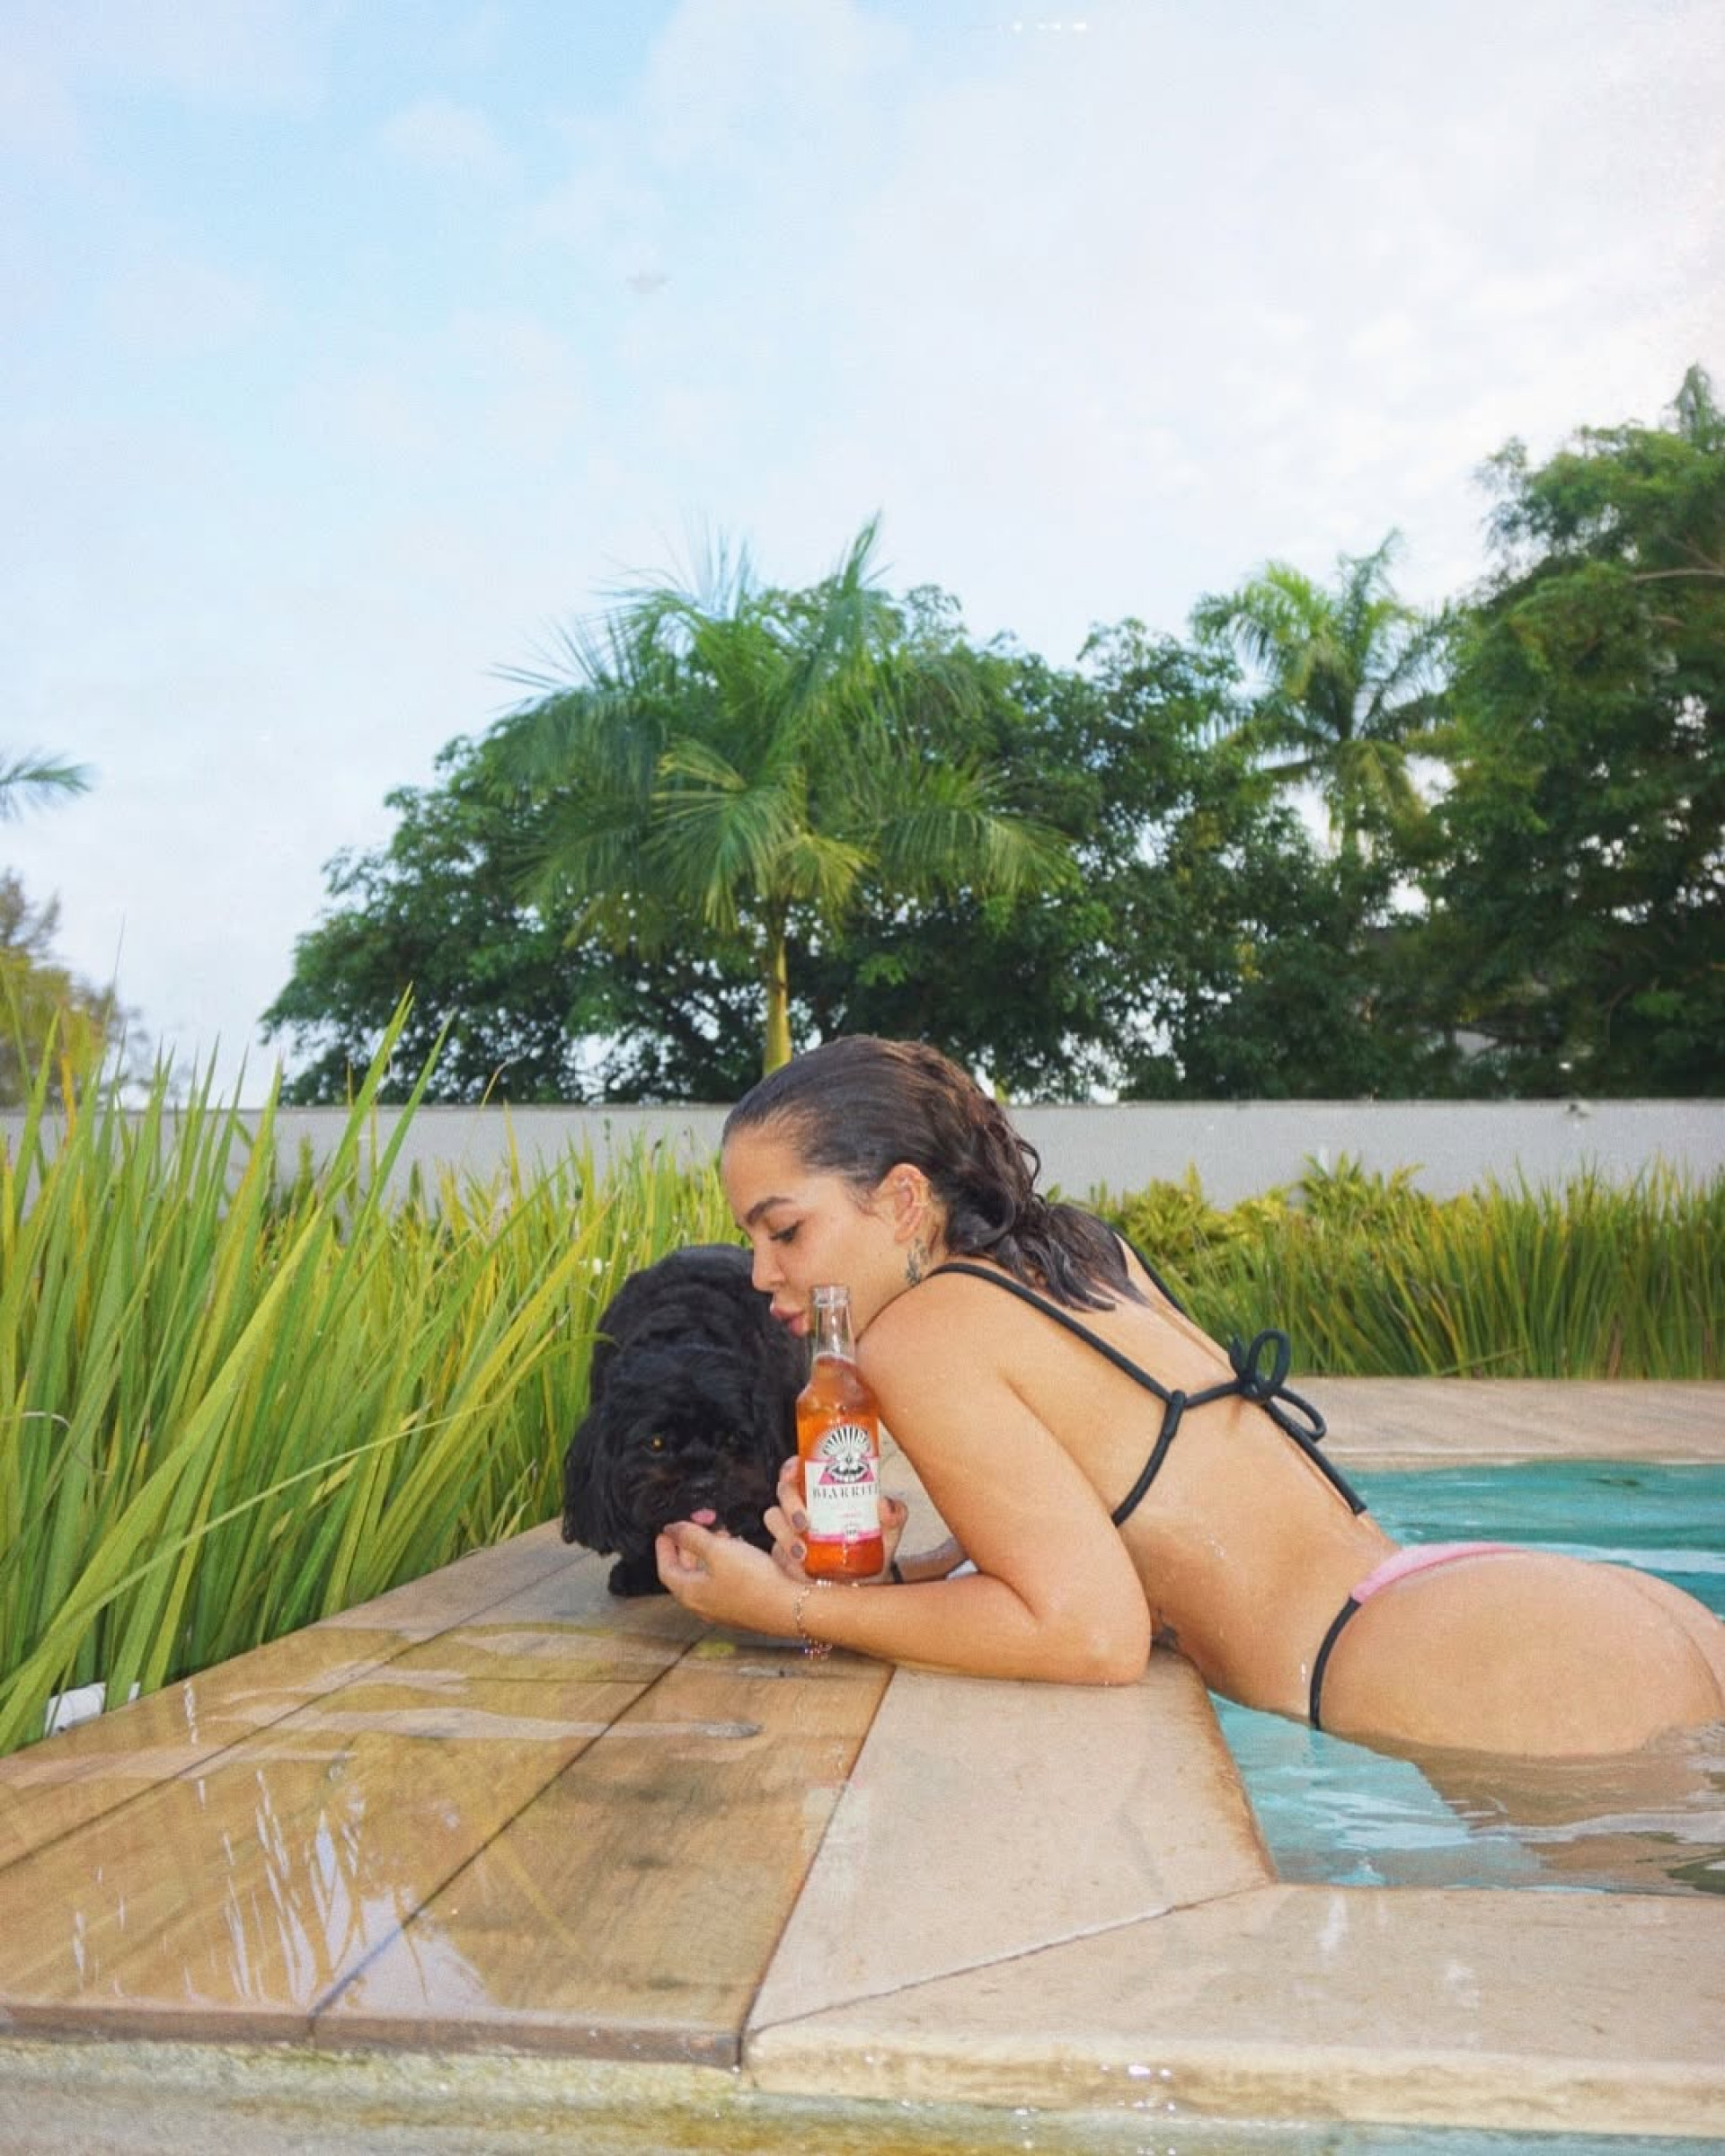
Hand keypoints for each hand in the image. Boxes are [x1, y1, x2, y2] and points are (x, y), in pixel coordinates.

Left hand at [654, 1517, 797, 1633]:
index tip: (665, 1533)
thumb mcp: (718, 1550)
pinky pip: (724, 1582)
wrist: (790, 1607)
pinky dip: (724, 1564)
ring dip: (708, 1554)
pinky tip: (739, 1552)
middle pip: (686, 1574)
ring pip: (706, 1577)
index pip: (667, 1569)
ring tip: (719, 1535)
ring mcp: (723, 1608)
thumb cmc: (753, 1580)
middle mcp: (703, 1605)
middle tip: (692, 1529)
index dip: (665, 1549)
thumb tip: (672, 1529)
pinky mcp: (742, 1607)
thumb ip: (692, 1537)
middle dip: (688, 1548)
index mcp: (690, 1593)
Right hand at [764, 1456, 908, 1583]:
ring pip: (774, 1522)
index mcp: (821, 1493)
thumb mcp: (888, 1531)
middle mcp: (801, 1508)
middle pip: (783, 1493)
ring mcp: (789, 1533)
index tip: (796, 1470)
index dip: (791, 1467)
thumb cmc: (872, 1550)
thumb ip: (894, 1515)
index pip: (799, 1471)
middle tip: (804, 1521)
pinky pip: (776, 1556)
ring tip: (802, 1554)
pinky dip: (786, 1562)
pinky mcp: (784, 1559)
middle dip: (790, 1504)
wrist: (866, 1586)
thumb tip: (883, 1504)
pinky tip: (801, 1571)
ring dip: (785, 1536)